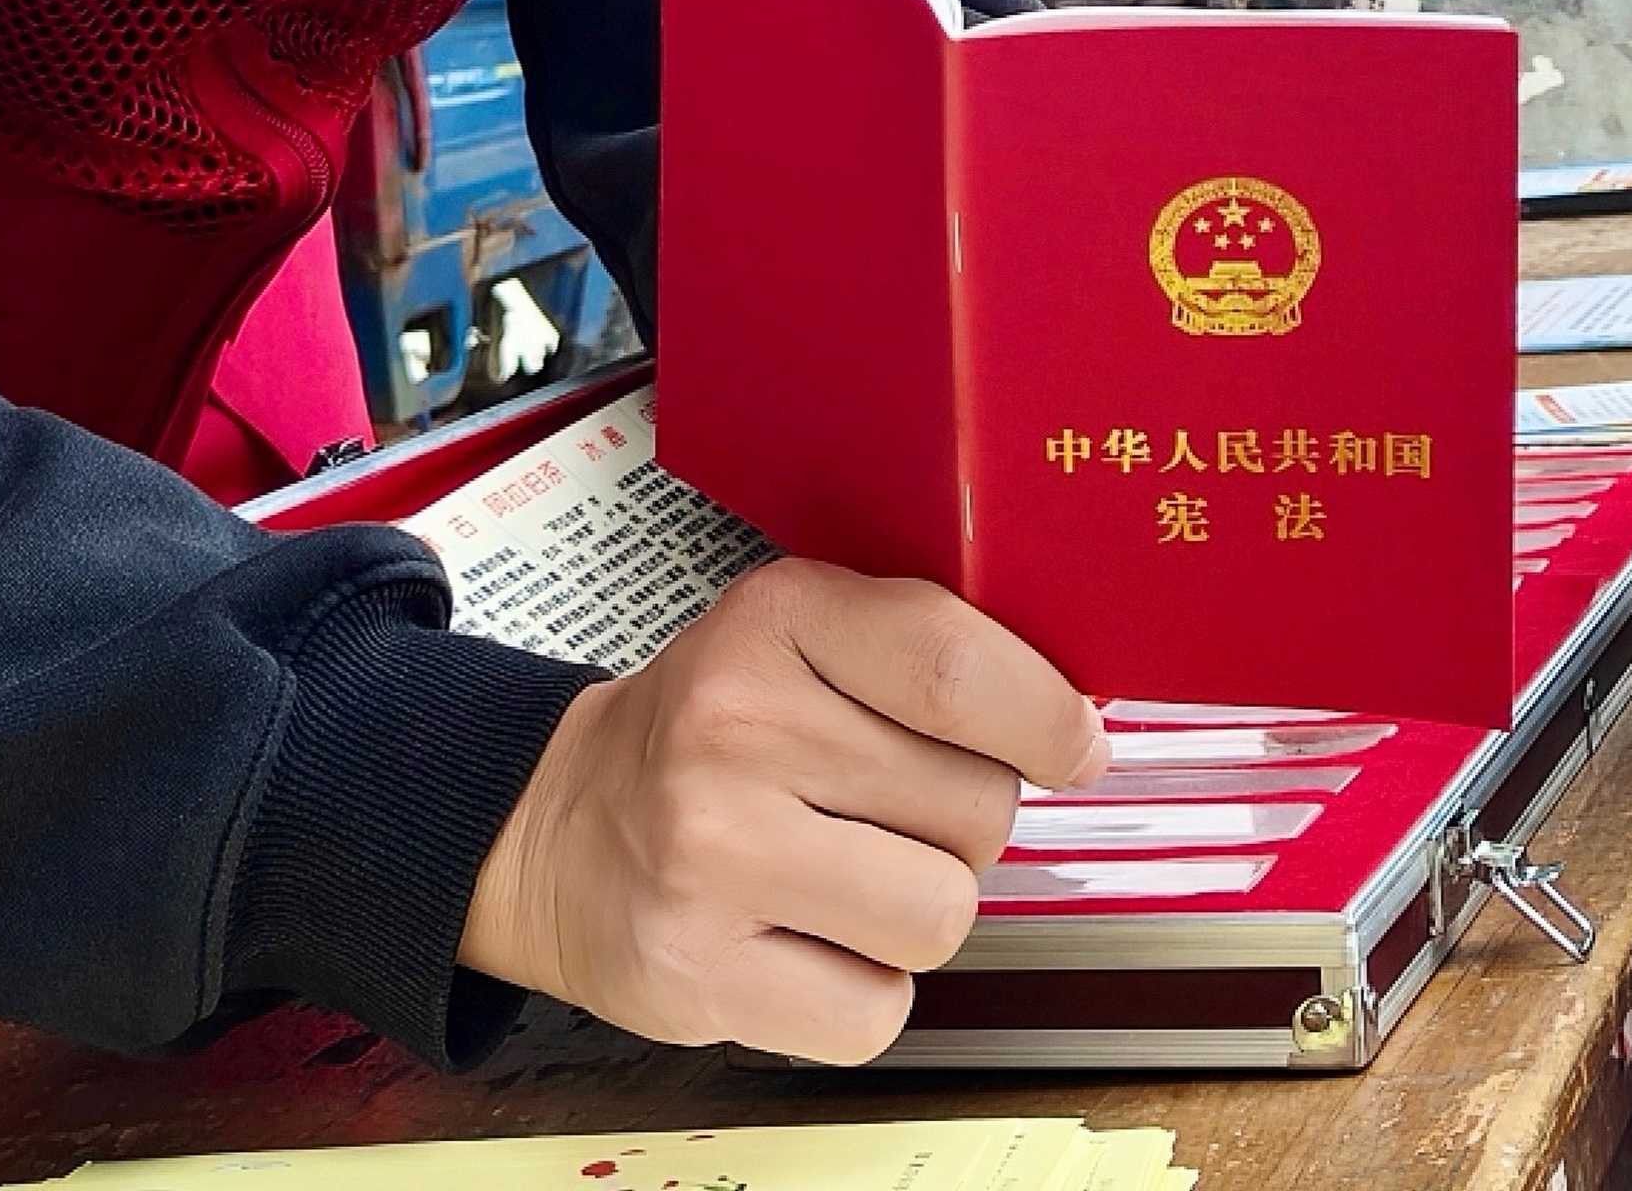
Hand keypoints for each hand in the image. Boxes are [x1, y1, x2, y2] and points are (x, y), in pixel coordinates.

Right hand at [459, 560, 1105, 1062]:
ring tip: (848, 874)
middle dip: (966, 821)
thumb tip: (1076, 725)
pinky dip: (862, 991)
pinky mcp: (699, 975)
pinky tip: (806, 939)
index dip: (1047, 719)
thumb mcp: (799, 633)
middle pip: (975, 806)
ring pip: (940, 915)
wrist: (555, 826)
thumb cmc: (711, 730)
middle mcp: (735, 732)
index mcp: (776, 620)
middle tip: (889, 809)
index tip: (1075, 747)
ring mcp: (711, 858)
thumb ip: (923, 651)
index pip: (957, 667)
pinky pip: (877, 1011)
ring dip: (919, 909)